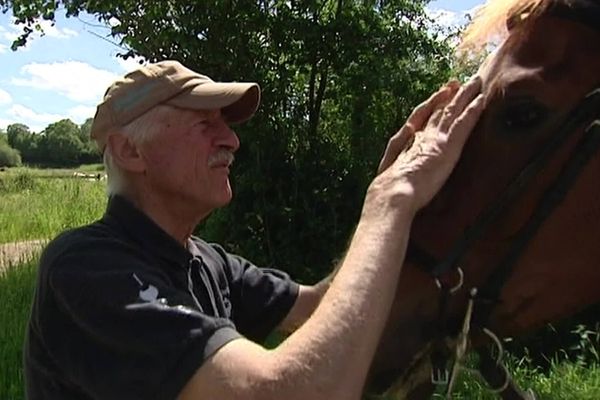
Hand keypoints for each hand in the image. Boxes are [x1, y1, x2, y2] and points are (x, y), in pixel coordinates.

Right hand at [368, 76, 484, 214]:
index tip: (436, 96)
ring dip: (464, 94)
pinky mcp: (449, 144)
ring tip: (475, 81)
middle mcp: (423, 134)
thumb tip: (400, 158)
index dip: (430, 106)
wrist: (395, 190)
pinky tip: (482, 99)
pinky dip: (473, 109)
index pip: (422, 119)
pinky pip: (464, 122)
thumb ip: (397, 162)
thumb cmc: (391, 190)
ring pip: (452, 110)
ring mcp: (437, 137)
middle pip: (437, 110)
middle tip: (455, 81)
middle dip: (447, 95)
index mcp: (408, 142)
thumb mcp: (391, 172)